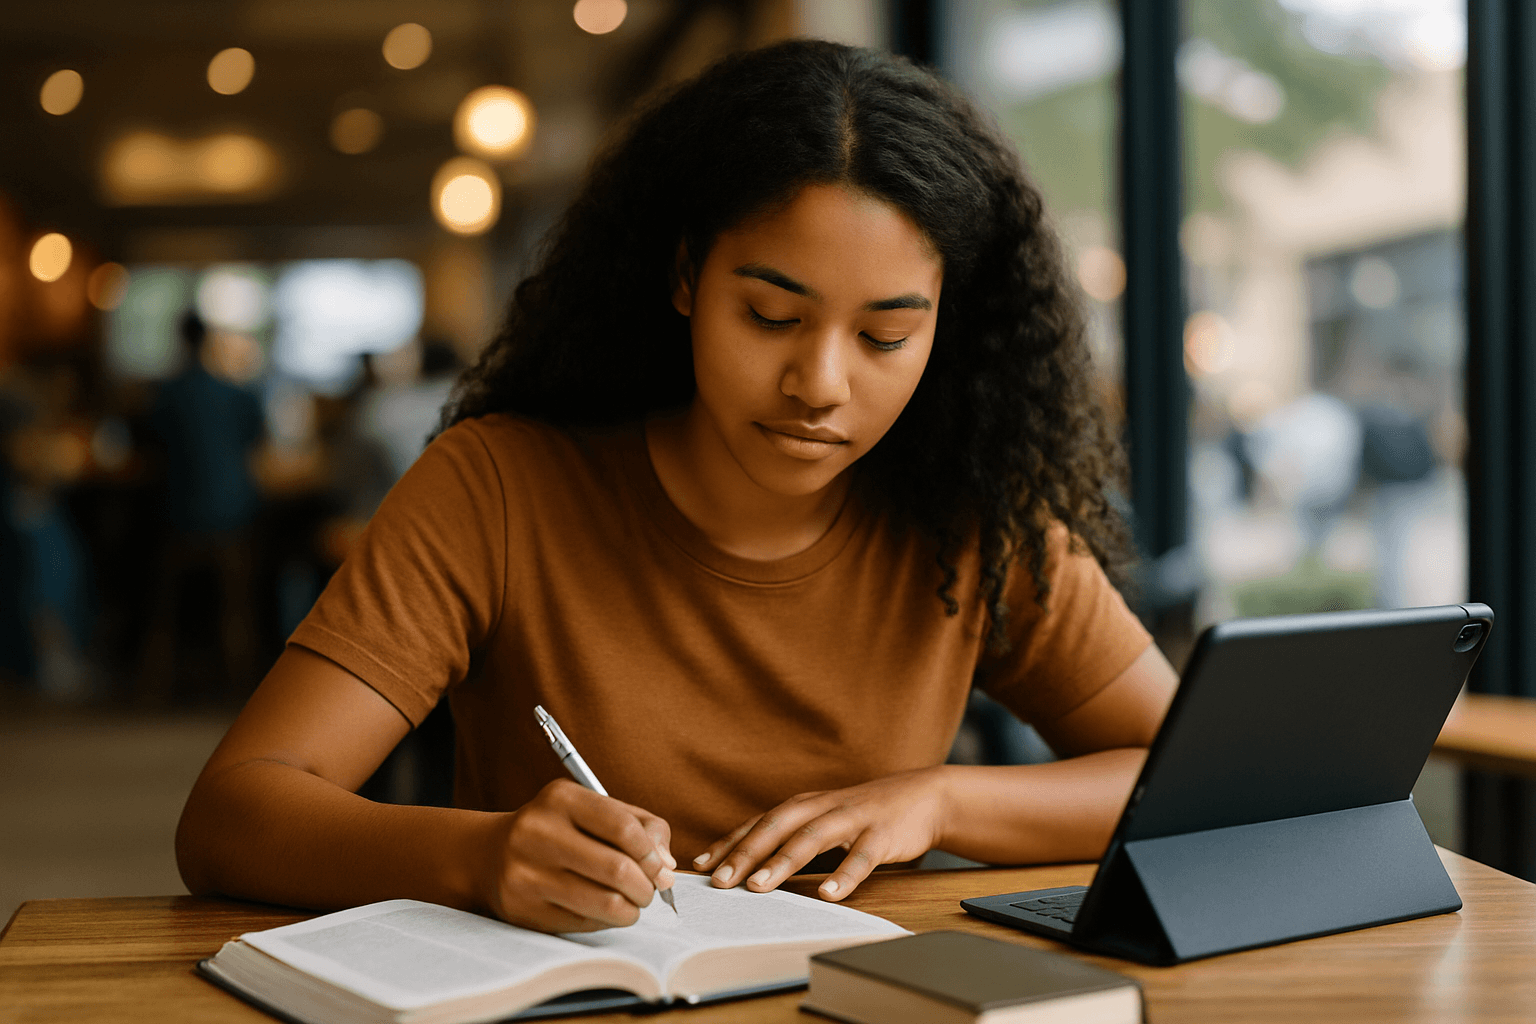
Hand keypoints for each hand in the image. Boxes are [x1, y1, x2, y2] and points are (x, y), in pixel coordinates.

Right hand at [479, 779, 675, 932]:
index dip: (651, 853)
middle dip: (647, 886)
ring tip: (633, 902)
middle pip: (617, 869)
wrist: (491, 854)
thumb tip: (666, 868)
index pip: (623, 828)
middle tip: (651, 890)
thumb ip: (642, 827)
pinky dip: (605, 920)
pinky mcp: (523, 909)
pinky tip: (603, 909)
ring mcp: (527, 874)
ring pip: (605, 903)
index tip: (660, 867)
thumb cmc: (559, 829)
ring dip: (632, 909)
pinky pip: (585, 924)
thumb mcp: (596, 810)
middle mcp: (538, 833)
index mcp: (561, 799)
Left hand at [694, 767, 949, 901]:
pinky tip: (830, 895)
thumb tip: (747, 864)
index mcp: (803, 806)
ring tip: (759, 886)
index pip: (758, 824)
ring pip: (812, 838)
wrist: (922, 796)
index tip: (700, 866)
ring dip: (783, 861)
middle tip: (719, 881)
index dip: (729, 843)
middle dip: (745, 853)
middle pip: (777, 827)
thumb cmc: (863, 814)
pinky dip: (845, 875)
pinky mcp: (882, 834)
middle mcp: (822, 808)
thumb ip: (790, 838)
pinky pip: (862, 856)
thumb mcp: (822, 820)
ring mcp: (852, 819)